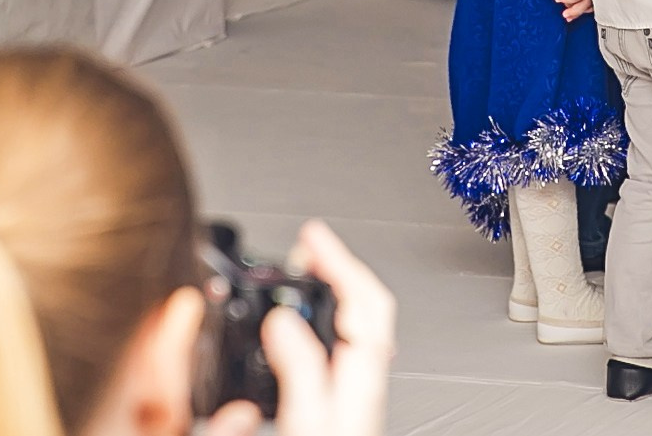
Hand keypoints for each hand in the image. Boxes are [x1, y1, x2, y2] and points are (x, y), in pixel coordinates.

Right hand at [207, 220, 394, 435]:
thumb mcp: (307, 419)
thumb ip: (299, 369)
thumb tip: (285, 319)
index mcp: (363, 375)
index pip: (366, 300)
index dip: (341, 261)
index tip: (311, 235)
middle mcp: (365, 380)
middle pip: (365, 308)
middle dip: (337, 270)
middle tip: (305, 249)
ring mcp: (355, 392)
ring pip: (354, 327)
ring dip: (331, 295)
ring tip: (301, 275)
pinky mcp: (342, 406)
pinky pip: (339, 349)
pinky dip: (322, 325)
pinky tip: (301, 332)